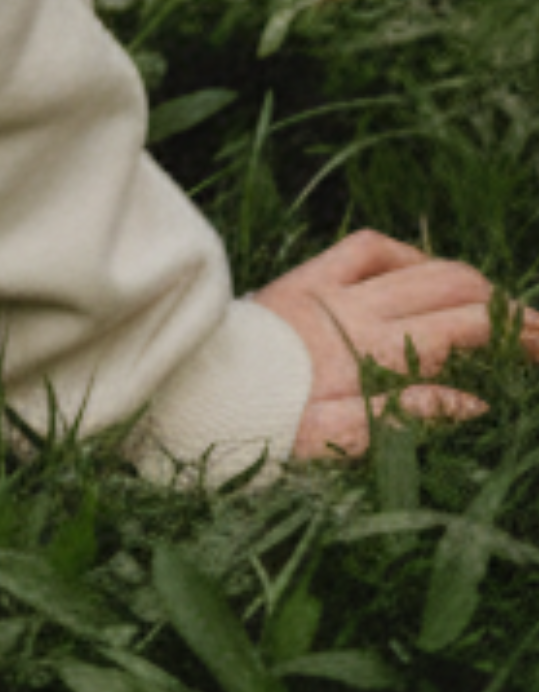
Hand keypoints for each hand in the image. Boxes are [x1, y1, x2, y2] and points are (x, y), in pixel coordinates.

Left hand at [255, 227, 534, 459]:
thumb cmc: (262, 427)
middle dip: (506, 308)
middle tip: (538, 337)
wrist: (188, 392)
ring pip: (417, 265)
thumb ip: (409, 417)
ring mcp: (328, 287)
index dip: (519, 334)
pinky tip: (424, 272)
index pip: (467, 326)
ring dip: (464, 282)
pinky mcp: (303, 279)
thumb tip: (475, 402)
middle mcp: (355, 308)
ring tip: (495, 310)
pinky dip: (405, 255)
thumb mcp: (340, 442)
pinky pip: (363, 248)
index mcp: (372, 350)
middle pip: (453, 287)